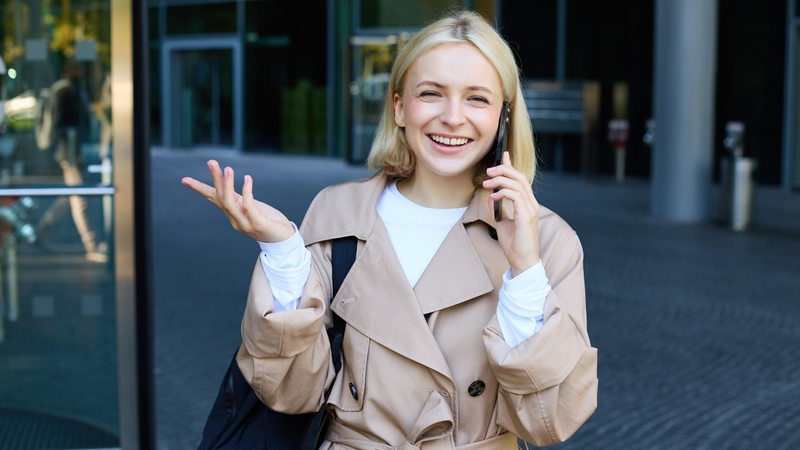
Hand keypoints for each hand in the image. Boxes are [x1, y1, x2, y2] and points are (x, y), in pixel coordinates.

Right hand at [181, 160, 293, 242]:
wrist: (284, 240)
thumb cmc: (268, 220)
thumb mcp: (252, 206)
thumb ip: (241, 198)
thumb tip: (230, 182)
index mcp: (232, 213)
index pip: (213, 199)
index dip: (199, 188)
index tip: (184, 179)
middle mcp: (235, 219)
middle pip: (220, 197)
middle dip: (216, 179)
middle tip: (212, 162)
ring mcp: (245, 223)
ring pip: (230, 203)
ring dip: (228, 185)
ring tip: (228, 169)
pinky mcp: (258, 224)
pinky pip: (249, 206)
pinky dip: (247, 192)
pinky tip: (247, 179)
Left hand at [483, 151, 540, 275]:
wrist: (522, 261)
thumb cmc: (514, 245)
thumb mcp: (502, 223)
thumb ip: (498, 209)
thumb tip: (491, 196)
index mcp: (527, 204)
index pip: (521, 179)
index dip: (511, 166)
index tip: (504, 155)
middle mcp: (531, 204)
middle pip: (520, 177)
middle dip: (504, 169)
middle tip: (489, 171)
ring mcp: (531, 209)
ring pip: (518, 183)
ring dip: (500, 180)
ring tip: (487, 183)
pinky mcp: (526, 216)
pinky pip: (515, 196)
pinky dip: (503, 192)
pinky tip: (494, 197)